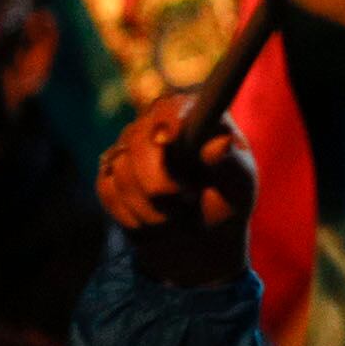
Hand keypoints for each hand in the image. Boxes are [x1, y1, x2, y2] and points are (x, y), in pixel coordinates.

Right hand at [97, 94, 257, 286]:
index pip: (174, 106)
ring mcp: (130, 144)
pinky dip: (132, 213)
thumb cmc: (226, 205)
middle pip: (138, 140)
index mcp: (195, 116)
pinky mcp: (110, 170)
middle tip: (188, 199)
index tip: (167, 140)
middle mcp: (158, 122)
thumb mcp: (238, 188)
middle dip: (159, 182)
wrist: (199, 239)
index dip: (167, 120)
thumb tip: (221, 143)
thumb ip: (230, 165)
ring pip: (120, 167)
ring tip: (177, 215)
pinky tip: (154, 220)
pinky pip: (107, 188)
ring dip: (150, 205)